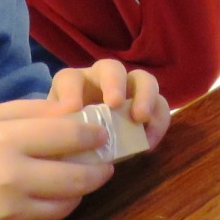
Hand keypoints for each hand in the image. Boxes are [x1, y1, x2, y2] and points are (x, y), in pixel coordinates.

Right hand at [0, 97, 111, 219]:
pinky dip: (58, 207)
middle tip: (105, 159)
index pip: (68, 137)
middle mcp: (14, 179)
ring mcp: (13, 211)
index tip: (101, 131)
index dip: (93, 134)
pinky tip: (55, 194)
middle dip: (99, 167)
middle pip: (78, 176)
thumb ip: (26, 113)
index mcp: (5, 142)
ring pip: (68, 203)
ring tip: (83, 176)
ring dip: (82, 190)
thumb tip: (68, 111)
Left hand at [50, 59, 171, 149]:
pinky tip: (148, 143)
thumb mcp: (60, 138)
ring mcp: (129, 90)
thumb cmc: (68, 140)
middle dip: (113, 83)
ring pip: (143, 79)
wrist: (87, 151)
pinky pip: (160, 105)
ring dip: (144, 96)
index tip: (72, 111)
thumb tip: (62, 143)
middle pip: (110, 68)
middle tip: (114, 104)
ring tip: (141, 118)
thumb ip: (60, 136)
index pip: (69, 79)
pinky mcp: (148, 104)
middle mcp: (102, 80)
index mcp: (74, 85)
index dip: (70, 92)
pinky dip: (158, 121)